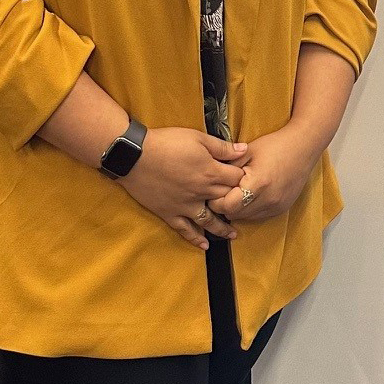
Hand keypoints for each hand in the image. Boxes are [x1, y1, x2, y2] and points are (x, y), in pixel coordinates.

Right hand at [120, 127, 247, 249]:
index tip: (248, 179)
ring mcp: (185, 205)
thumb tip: (244, 150)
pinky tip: (204, 245)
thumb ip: (222, 147)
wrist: (134, 155)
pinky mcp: (169, 213)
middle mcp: (201, 192)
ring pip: (209, 221)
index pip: (237, 180)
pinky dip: (195, 239)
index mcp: (211, 173)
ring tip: (232, 235)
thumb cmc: (167, 143)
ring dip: (222, 228)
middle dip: (237, 202)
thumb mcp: (198, 138)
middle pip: (226, 200)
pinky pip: (185, 229)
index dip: (245, 178)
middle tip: (245, 207)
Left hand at [207, 122, 320, 225]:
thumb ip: (227, 167)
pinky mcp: (282, 208)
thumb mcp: (247, 151)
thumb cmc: (275, 145)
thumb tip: (210, 180)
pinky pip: (259, 216)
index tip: (214, 190)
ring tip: (237, 192)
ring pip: (246, 218)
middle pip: (235, 214)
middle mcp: (268, 199)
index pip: (227, 206)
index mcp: (257, 184)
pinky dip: (251, 209)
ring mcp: (276, 206)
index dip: (217, 200)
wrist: (304, 146)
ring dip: (238, 209)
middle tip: (223, 191)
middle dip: (226, 205)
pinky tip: (251, 195)